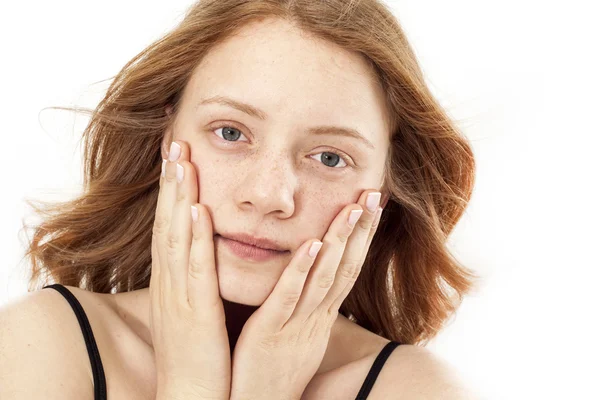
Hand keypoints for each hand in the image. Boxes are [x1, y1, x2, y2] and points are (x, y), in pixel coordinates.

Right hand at [149, 140, 230, 399]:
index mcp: (172, 279)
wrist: (191, 393)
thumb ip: (195, 276)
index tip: (175, 156)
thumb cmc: (195, 349)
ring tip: (182, 161)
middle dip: (171, 182)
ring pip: (177, 237)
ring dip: (180, 198)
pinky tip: (199, 211)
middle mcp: (170, 280)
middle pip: (167, 222)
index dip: (170, 190)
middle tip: (174, 142)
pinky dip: (196, 239)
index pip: (168, 225)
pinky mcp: (195, 311)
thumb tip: (203, 249)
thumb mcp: (191, 305)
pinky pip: (196, 270)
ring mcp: (179, 294)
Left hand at [229, 190, 383, 399]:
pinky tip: (312, 244)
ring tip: (353, 208)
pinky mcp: (269, 333)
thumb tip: (314, 279)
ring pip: (325, 278)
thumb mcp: (299, 335)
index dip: (364, 237)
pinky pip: (288, 298)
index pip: (349, 269)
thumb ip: (306, 304)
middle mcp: (316, 318)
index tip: (374, 207)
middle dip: (362, 230)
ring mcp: (296, 325)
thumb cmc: (274, 370)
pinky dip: (301, 270)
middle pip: (346, 268)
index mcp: (321, 316)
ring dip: (340, 241)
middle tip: (375, 194)